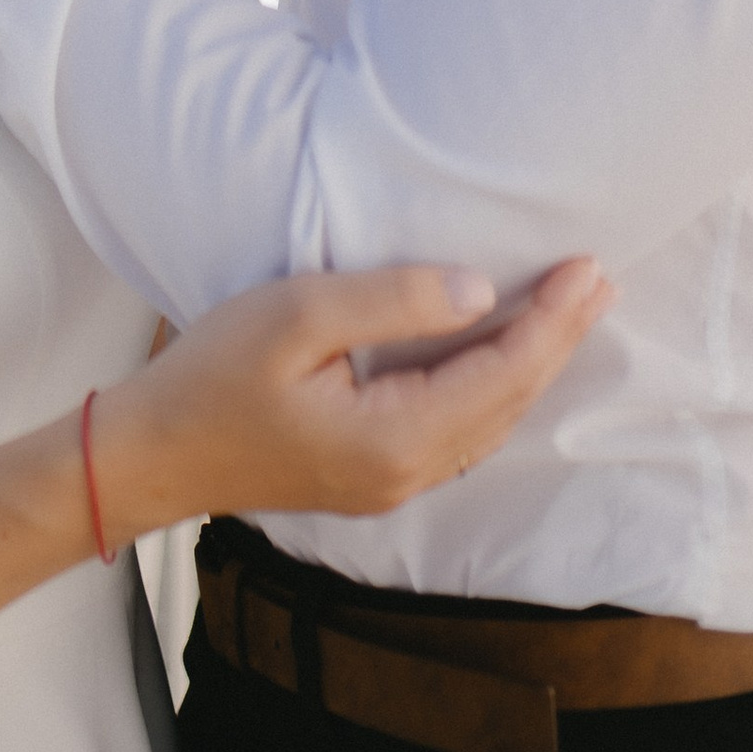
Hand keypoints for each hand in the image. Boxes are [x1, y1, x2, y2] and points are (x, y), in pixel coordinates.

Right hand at [89, 259, 614, 541]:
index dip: (551, 320)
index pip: (501, 373)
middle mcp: (407, 473)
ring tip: (571, 311)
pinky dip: (496, 386)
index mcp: (395, 439)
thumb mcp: (296, 314)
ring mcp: (391, 484)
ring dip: (533, 363)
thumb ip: (391, 300)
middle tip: (601, 279)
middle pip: (508, 402)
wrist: (152, 454)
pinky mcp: (373, 476)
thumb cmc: (211, 375)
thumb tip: (481, 292)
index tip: (587, 267)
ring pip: (489, 422)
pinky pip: (460, 431)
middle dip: (559, 339)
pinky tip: (504, 355)